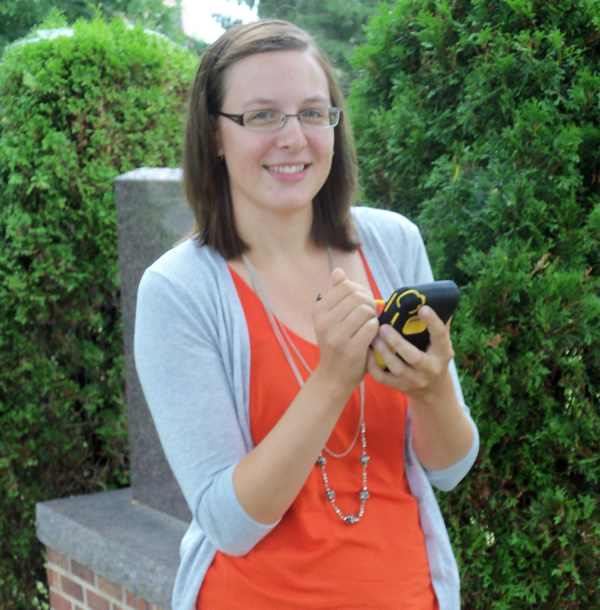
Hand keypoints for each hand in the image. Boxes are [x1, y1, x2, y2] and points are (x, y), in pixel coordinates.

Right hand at [313, 268, 379, 388]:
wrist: (334, 376)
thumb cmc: (337, 343)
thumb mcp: (331, 318)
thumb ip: (336, 294)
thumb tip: (338, 270)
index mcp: (318, 310)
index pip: (346, 286)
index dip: (361, 291)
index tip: (364, 303)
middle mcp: (323, 322)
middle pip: (358, 297)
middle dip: (369, 303)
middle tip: (370, 315)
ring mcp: (336, 336)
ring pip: (366, 310)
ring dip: (373, 316)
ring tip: (370, 325)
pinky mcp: (350, 348)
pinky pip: (372, 326)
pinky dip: (376, 329)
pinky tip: (371, 336)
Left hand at [367, 305, 454, 402]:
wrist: (434, 391)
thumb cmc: (434, 357)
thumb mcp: (441, 343)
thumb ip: (439, 324)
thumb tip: (435, 298)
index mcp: (443, 353)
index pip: (440, 336)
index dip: (432, 322)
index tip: (422, 308)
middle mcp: (431, 369)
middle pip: (414, 357)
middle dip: (398, 342)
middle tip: (383, 327)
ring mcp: (416, 380)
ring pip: (397, 368)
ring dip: (383, 352)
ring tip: (372, 337)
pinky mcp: (401, 387)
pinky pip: (383, 378)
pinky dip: (372, 366)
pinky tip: (366, 351)